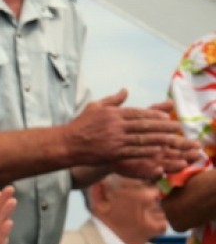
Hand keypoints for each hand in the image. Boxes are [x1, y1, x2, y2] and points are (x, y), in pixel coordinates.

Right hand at [66, 90, 185, 166]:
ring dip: (159, 139)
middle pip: (144, 126)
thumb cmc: (80, 125)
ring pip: (142, 139)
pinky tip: (158, 151)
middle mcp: (115, 126)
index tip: (166, 117)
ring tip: (172, 140)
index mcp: (112, 114)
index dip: (153, 116)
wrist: (67, 144)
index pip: (138, 113)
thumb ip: (112, 100)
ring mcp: (115, 140)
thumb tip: (125, 90)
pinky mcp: (113, 153)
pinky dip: (147, 152)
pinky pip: (134, 152)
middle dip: (162, 127)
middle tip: (176, 127)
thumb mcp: (95, 107)